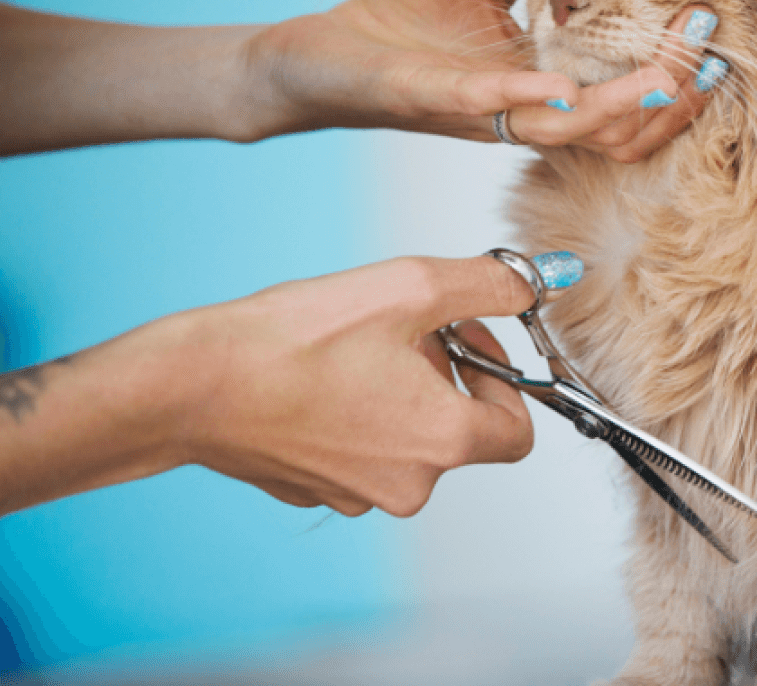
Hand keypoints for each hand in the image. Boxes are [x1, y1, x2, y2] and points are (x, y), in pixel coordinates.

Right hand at [0, 253, 565, 517]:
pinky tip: (318, 375)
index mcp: (444, 443)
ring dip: (398, 391)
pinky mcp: (312, 489)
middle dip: (443, 374)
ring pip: (407, 438)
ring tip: (353, 348)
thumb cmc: (298, 339)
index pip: (520, 430)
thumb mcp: (413, 287)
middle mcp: (408, 485)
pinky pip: (359, 449)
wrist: (195, 383)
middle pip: (461, 429)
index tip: (464, 338)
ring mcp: (356, 495)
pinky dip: (354, 412)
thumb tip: (540, 283)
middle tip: (400, 330)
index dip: (504, 377)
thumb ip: (490, 284)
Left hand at [246, 0, 718, 161]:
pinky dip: (526, 95)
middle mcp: (520, 113)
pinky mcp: (430, 98)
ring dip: (618, 109)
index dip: (673, 81)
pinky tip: (560, 83)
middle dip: (668, 100)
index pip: (624, 102)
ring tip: (662, 81)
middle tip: (707, 59)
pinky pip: (488, 107)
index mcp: (539, 88)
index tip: (709, 35)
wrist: (310, 59)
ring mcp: (479, 113)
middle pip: (616, 132)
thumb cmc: (395, 30)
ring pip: (567, 132)